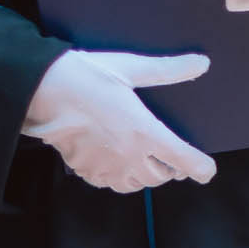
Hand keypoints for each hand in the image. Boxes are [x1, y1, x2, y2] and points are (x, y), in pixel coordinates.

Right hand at [21, 50, 216, 192]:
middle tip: (170, 157)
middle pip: (162, 177)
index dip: (202, 168)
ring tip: (143, 160)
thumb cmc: (86, 75)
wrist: (42, 90)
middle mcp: (129, 155)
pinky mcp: (86, 170)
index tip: (207, 169)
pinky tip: (114, 161)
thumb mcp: (129, 68)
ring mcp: (107, 166)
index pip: (185, 160)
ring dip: (146, 175)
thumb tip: (201, 62)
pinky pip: (111, 183)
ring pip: (138, 184)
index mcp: (145, 131)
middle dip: (171, 170)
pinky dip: (119, 177)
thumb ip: (167, 69)